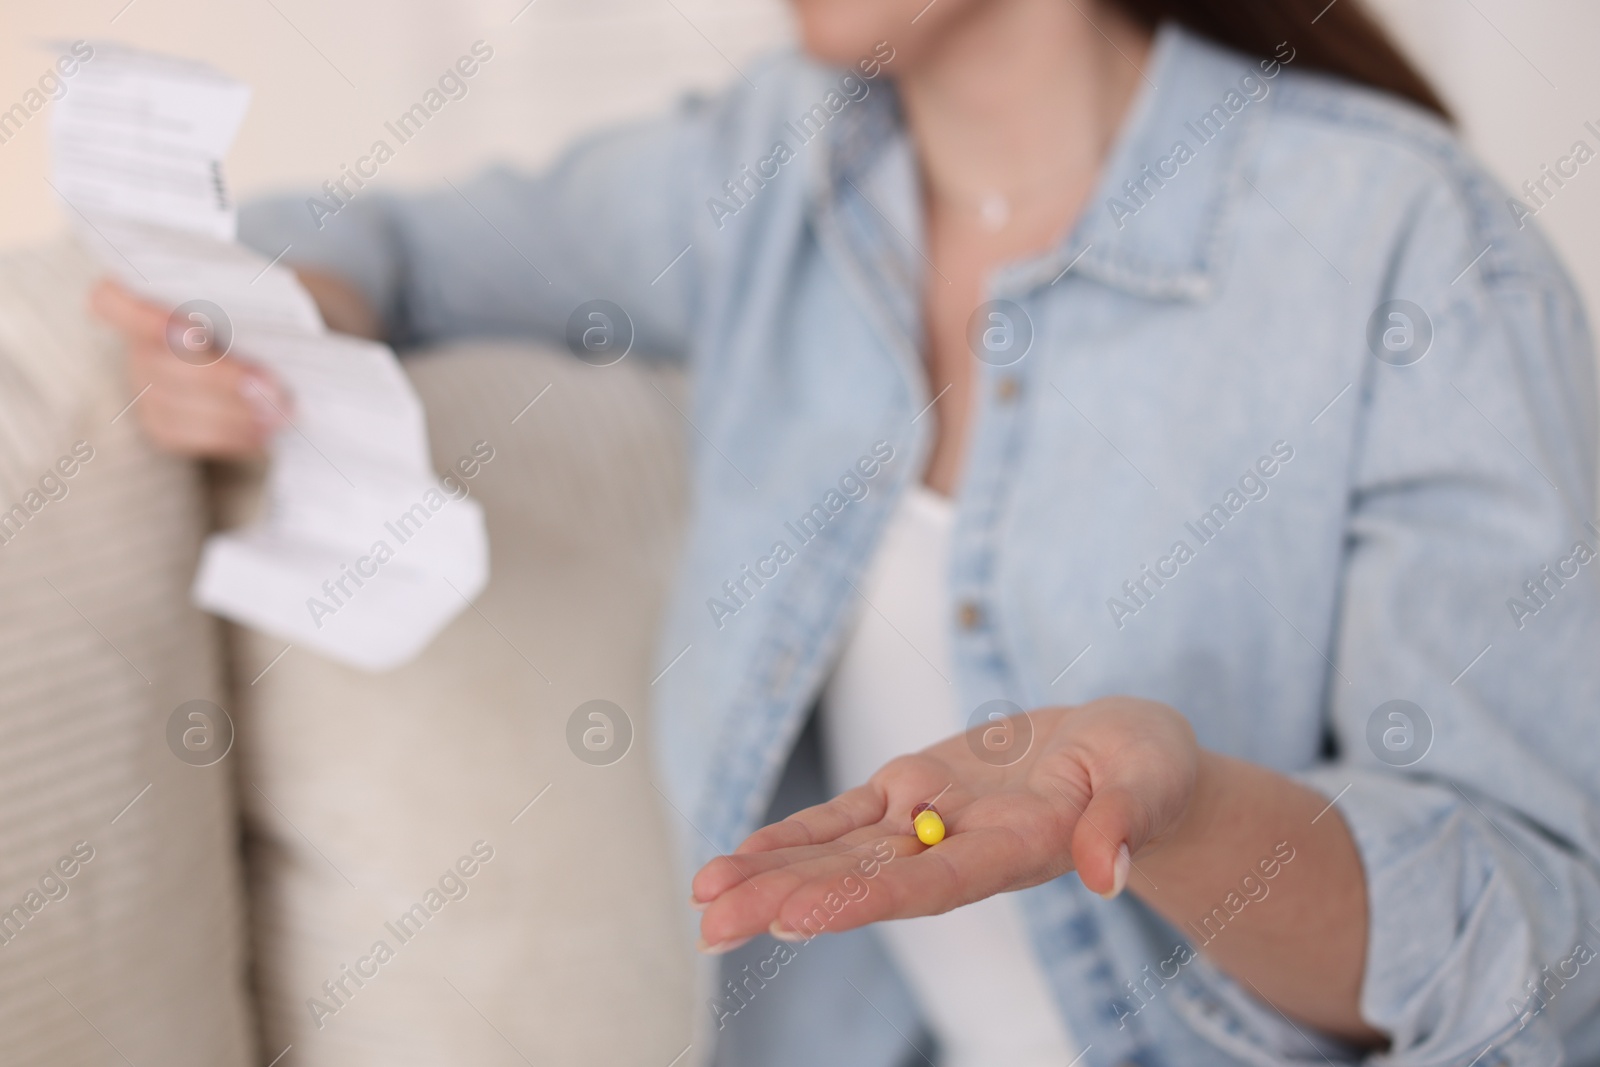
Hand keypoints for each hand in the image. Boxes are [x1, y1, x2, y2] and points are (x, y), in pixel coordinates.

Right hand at [90, 279, 289, 458]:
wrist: (264, 354)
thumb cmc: (256, 316)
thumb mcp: (257, 300)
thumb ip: (253, 304)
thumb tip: (278, 322)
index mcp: (144, 300)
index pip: (111, 301)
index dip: (144, 316)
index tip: (193, 329)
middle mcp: (136, 346)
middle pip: (160, 364)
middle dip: (221, 378)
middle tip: (270, 386)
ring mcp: (144, 390)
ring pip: (175, 408)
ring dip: (233, 414)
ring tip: (279, 413)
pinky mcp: (162, 426)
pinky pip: (189, 438)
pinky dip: (231, 436)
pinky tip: (266, 433)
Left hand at [691, 697, 1198, 950]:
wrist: (1124, 756)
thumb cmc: (1145, 768)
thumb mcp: (1149, 780)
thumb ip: (1125, 822)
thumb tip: (1107, 872)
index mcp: (1014, 852)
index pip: (931, 885)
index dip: (865, 901)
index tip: (797, 918)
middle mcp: (959, 850)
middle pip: (864, 881)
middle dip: (786, 899)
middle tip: (713, 923)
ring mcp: (930, 822)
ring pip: (840, 854)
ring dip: (772, 875)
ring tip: (704, 898)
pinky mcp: (913, 791)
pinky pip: (843, 818)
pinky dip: (792, 837)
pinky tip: (739, 857)